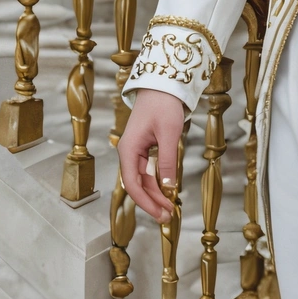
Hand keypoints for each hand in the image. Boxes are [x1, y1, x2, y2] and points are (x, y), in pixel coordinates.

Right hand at [118, 88, 185, 222]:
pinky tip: (167, 191)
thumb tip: (168, 188)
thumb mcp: (169, 133)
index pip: (132, 184)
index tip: (160, 213)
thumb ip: (167, 161)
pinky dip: (157, 181)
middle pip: (137, 184)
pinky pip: (148, 170)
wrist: (163, 83)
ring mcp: (135, 150)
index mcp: (128, 149)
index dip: (146, 202)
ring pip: (143, 179)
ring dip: (155, 193)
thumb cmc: (164, 104)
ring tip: (169, 208)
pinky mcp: (144, 147)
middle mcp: (128, 152)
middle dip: (152, 201)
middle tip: (168, 216)